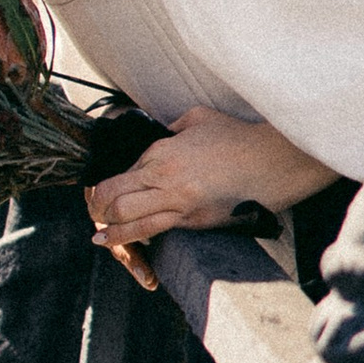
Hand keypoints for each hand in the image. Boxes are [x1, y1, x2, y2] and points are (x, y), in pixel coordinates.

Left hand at [86, 107, 337, 287]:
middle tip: (93, 213)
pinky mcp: (195, 222)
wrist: (270, 162)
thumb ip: (173, 128)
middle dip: (98, 209)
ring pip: (132, 224)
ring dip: (111, 233)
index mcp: (163, 152)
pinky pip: (160, 232)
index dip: (107, 184)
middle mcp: (166, 180)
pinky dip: (140, 238)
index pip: (121, 174)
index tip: (101, 190)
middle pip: (115, 201)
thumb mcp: (198, 119)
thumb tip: (162, 135)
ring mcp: (180, 204)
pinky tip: (130, 243)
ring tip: (99, 238)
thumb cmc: (237, 138)